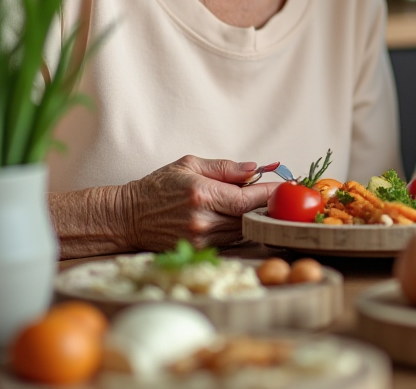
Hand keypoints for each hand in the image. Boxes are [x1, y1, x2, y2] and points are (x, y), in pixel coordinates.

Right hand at [120, 156, 278, 249]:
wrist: (128, 217)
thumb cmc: (158, 187)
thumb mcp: (189, 165)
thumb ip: (224, 168)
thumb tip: (254, 169)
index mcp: (202, 194)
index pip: (248, 198)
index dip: (270, 194)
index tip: (287, 188)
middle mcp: (203, 220)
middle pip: (249, 217)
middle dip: (267, 206)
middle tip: (283, 196)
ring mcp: (201, 239)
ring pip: (242, 230)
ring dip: (255, 218)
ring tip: (264, 205)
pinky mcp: (198, 250)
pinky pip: (230, 240)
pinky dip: (240, 229)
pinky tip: (243, 218)